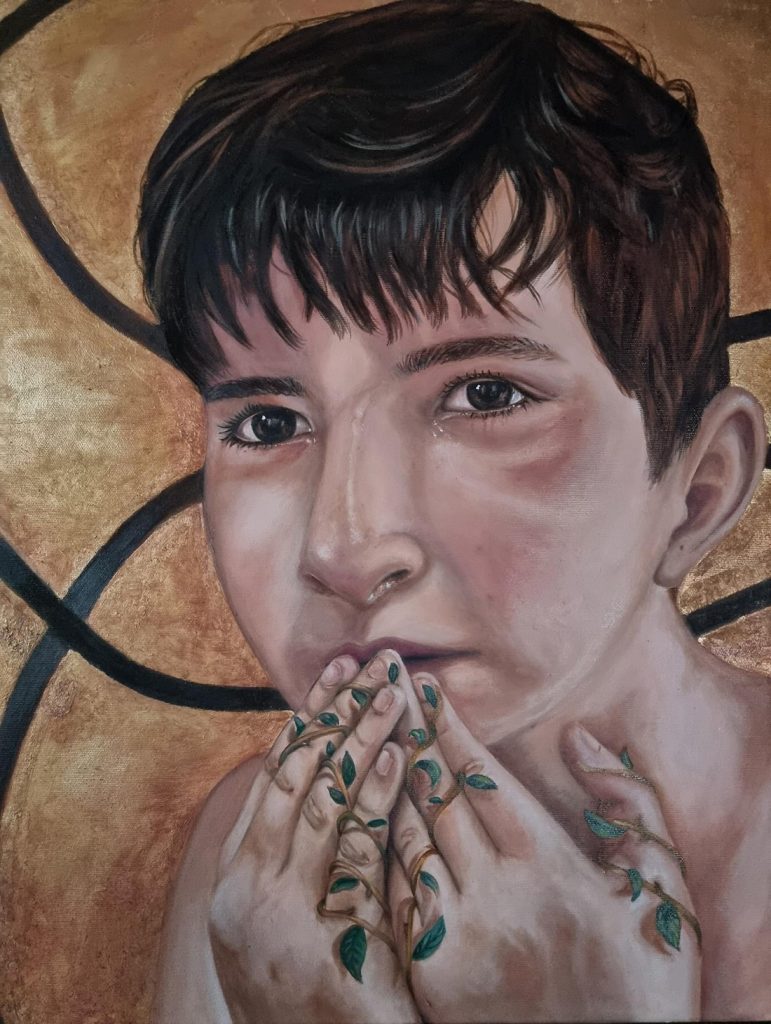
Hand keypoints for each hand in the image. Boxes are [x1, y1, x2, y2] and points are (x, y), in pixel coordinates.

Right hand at [208, 651, 419, 1023]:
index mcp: (236, 878)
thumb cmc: (307, 994)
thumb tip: (326, 780)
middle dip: (333, 713)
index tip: (335, 674)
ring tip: (389, 692)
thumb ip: (290, 858)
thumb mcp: (278, 922)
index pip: (275, 778)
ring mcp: (282, 913)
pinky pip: (354, 853)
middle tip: (366, 661)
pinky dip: (374, 800)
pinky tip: (396, 758)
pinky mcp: (325, 939)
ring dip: (358, 740)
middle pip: (296, 778)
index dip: (308, 720)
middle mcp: (248, 888)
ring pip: (322, 802)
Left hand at [386, 673, 700, 1022]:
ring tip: (364, 740)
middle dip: (405, 736)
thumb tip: (578, 738)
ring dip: (383, 784)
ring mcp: (455, 938)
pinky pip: (392, 895)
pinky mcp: (430, 976)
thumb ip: (627, 803)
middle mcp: (493, 895)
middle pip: (432, 795)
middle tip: (379, 692)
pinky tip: (368, 818)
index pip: (480, 773)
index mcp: (548, 865)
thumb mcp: (661, 886)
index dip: (447, 724)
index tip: (422, 685)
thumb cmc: (646, 981)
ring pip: (403, 838)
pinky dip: (380, 849)